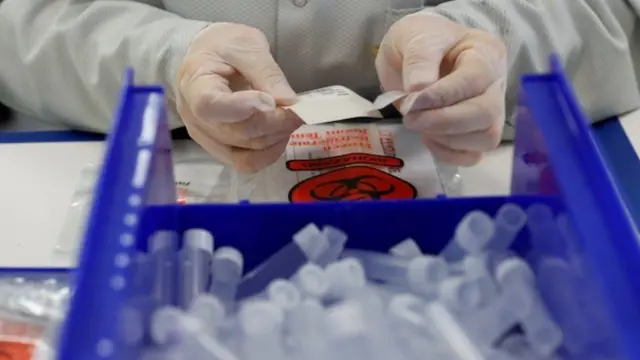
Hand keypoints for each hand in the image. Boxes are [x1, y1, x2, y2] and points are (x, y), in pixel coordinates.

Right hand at [176, 23, 301, 172]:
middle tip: (298, 109)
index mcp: (195, 83)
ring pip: (245, 152)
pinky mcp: (219, 149)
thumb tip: (288, 102)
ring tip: (290, 118)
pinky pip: (245, 163)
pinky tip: (278, 134)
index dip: (242, 108)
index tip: (270, 101)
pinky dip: (268, 153)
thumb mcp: (247, 45)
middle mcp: (194, 116)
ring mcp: (206, 137)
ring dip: (275, 138)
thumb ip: (267, 72)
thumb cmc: (224, 47)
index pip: (210, 105)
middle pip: (237, 132)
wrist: (209, 58)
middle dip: (275, 123)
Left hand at [376, 13, 506, 165]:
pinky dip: (447, 153)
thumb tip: (420, 89)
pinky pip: (472, 155)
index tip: (413, 101)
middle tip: (411, 118)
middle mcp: (496, 84)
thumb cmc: (420, 42)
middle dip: (444, 122)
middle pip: (486, 114)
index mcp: (486, 53)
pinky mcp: (476, 134)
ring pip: (485, 139)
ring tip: (419, 123)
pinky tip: (428, 137)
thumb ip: (419, 61)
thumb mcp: (415, 39)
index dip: (443, 96)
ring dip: (446, 139)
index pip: (474, 80)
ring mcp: (491, 112)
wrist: (413, 54)